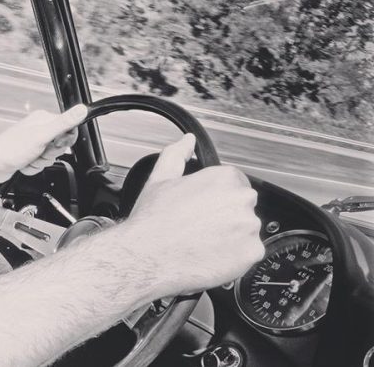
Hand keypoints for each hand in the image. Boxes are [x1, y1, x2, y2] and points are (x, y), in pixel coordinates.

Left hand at [0, 105, 87, 180]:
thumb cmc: (11, 149)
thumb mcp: (42, 135)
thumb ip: (64, 123)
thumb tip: (82, 109)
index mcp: (44, 120)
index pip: (69, 130)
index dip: (63, 141)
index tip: (53, 144)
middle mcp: (39, 129)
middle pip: (60, 146)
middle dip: (50, 154)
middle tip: (38, 152)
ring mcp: (34, 143)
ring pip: (50, 157)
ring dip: (40, 162)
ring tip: (29, 158)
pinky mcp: (29, 154)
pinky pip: (41, 164)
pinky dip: (33, 168)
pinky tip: (24, 163)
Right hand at [118, 134, 263, 295]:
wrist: (147, 256)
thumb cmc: (152, 221)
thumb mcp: (159, 179)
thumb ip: (177, 154)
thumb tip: (187, 141)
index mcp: (224, 178)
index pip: (233, 183)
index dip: (214, 197)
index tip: (201, 208)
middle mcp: (241, 200)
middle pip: (240, 206)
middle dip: (224, 215)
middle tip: (199, 226)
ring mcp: (248, 227)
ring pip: (245, 230)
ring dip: (230, 235)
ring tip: (202, 241)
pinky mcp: (251, 253)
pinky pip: (248, 252)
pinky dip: (234, 256)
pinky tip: (210, 254)